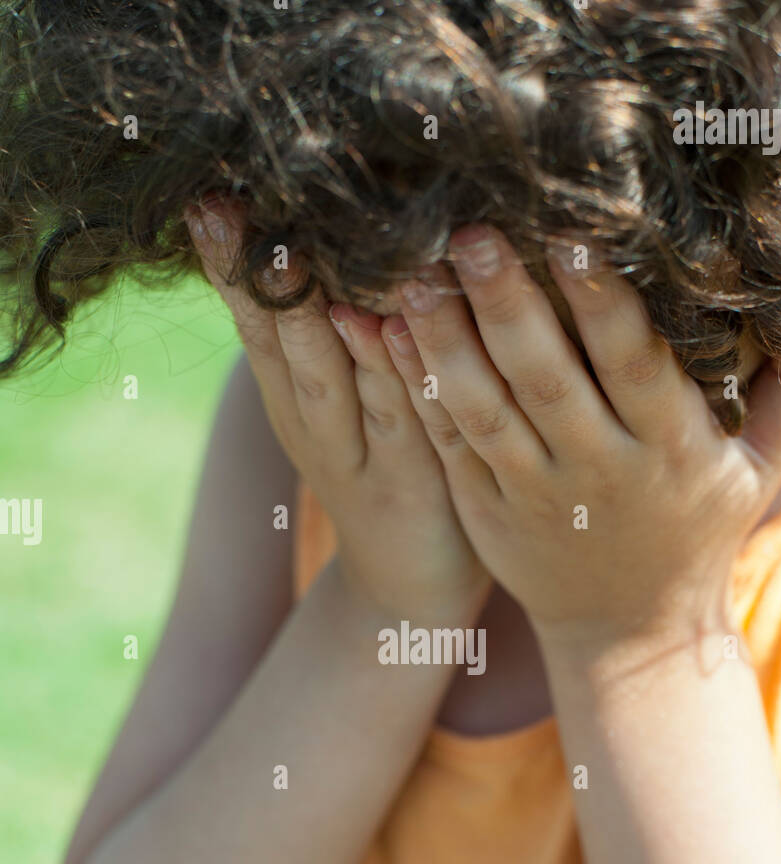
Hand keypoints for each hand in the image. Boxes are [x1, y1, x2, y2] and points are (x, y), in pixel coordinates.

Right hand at [184, 201, 488, 626]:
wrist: (412, 590)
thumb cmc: (386, 476)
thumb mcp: (343, 408)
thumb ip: (324, 343)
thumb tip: (305, 250)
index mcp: (295, 400)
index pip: (256, 322)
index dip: (232, 265)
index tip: (208, 198)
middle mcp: (315, 425)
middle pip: (276, 343)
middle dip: (253, 277)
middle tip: (224, 210)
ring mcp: (361, 456)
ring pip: (329, 378)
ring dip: (308, 317)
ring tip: (290, 253)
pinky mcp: (413, 482)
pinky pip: (401, 417)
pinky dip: (392, 371)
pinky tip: (385, 325)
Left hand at [383, 225, 780, 646]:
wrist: (630, 632)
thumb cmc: (695, 533)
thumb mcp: (757, 471)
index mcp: (669, 449)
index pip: (634, 364)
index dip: (603, 301)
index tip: (574, 234)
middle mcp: (598, 470)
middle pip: (545, 378)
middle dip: (508, 302)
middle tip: (472, 233)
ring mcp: (535, 493)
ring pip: (484, 409)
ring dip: (444, 341)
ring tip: (415, 275)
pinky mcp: (487, 509)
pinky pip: (450, 444)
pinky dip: (419, 391)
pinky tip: (390, 335)